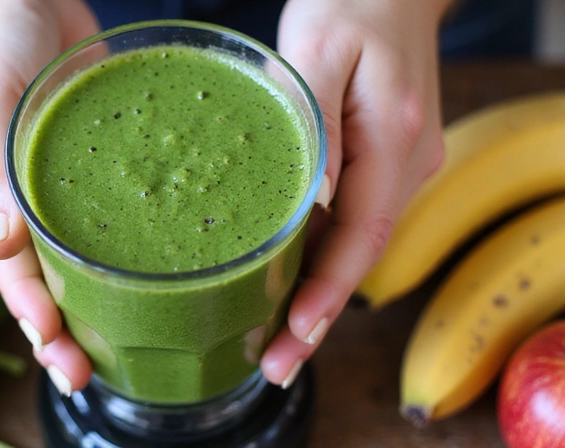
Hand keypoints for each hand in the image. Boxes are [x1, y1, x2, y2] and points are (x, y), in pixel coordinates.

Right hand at [0, 0, 99, 394]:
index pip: (10, 269)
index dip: (35, 316)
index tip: (64, 356)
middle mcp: (27, 197)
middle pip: (47, 275)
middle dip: (68, 327)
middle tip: (94, 371)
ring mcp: (66, 182)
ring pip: (81, 254)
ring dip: (101, 300)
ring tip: (130, 342)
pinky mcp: (102, 160)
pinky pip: (114, 209)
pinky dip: (131, 243)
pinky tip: (162, 268)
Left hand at [261, 0, 450, 385]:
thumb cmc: (351, 4)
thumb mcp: (317, 48)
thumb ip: (311, 119)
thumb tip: (310, 200)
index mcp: (392, 138)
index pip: (364, 236)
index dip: (329, 294)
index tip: (296, 337)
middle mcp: (405, 161)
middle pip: (359, 254)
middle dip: (316, 314)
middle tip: (274, 363)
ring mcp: (397, 164)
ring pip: (355, 243)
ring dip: (316, 292)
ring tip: (271, 338)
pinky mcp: (380, 160)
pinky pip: (351, 219)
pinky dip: (320, 257)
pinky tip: (286, 280)